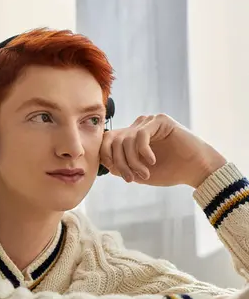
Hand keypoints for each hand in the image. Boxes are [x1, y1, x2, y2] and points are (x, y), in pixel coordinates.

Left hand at [100, 114, 226, 187]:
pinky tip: (152, 161)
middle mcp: (137, 127)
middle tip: (130, 178)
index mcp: (130, 137)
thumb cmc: (168, 171)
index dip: (108, 157)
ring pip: (126, 139)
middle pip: (114, 140)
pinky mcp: (161, 120)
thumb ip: (119, 166)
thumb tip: (103, 160)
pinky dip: (143, 151)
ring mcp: (149, 122)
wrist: (195, 170)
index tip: (119, 174)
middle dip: (119, 162)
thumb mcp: (137, 172)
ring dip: (133, 161)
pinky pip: (141, 135)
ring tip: (144, 174)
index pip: (107, 140)